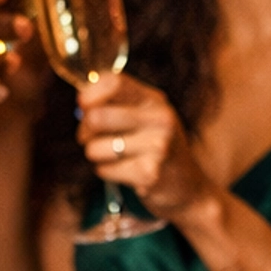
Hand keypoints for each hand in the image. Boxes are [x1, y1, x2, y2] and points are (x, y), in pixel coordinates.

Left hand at [75, 73, 216, 220]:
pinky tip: (125, 172)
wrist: (188, 187)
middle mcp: (160, 119)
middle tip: (92, 138)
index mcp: (155, 101)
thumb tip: (82, 102)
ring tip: (116, 158)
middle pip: (97, 116)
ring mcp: (157, 147)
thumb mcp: (146, 118)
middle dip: (85, 131)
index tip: (83, 105)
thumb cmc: (157, 149)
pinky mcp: (149, 174)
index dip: (90, 93)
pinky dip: (106, 172)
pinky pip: (104, 170)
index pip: (114, 82)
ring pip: (95, 148)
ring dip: (97, 156)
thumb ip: (118, 104)